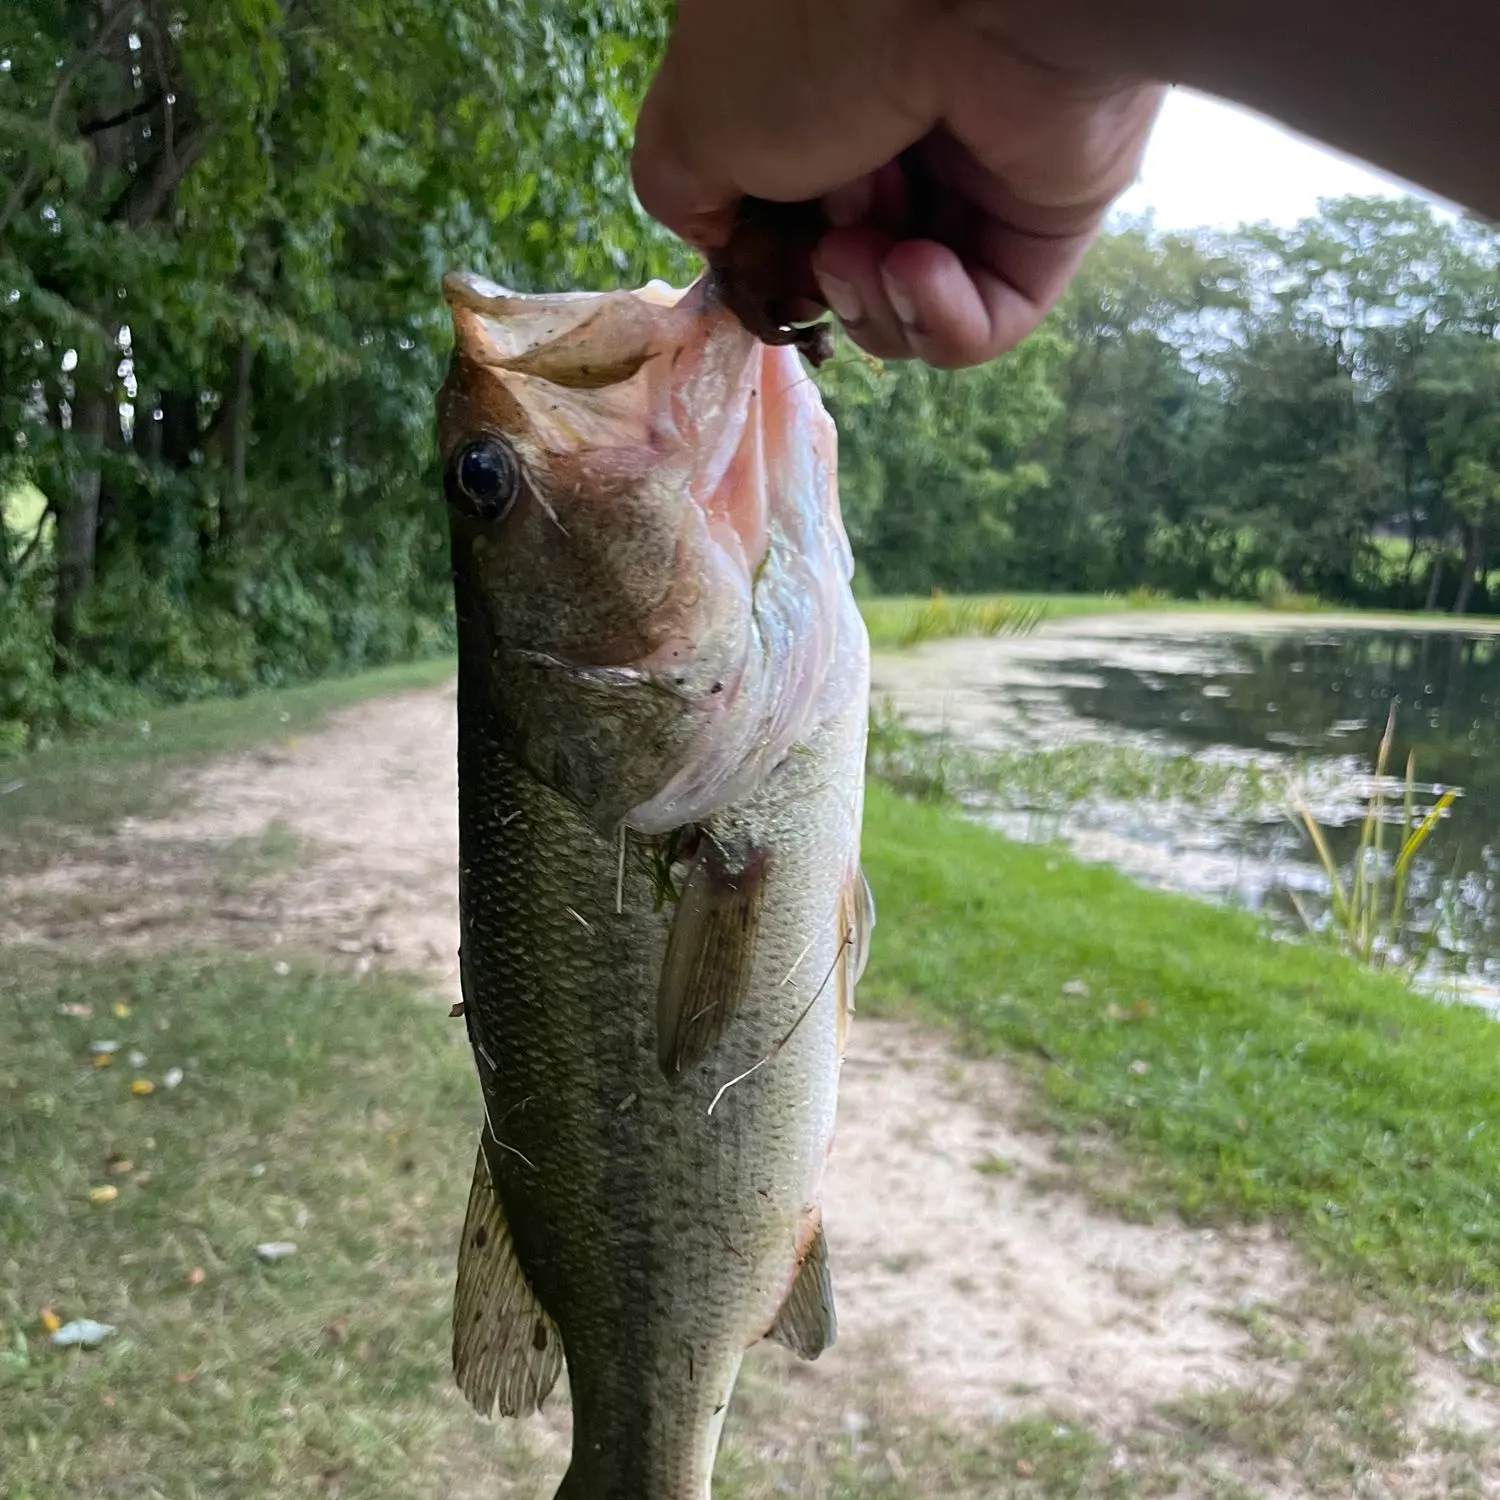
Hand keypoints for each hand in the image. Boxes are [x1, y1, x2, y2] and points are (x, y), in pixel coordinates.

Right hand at [631, 0, 1163, 367]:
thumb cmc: (808, 38)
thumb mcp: (696, 123)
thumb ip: (687, 195)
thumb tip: (730, 251)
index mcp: (824, 91)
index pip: (789, 215)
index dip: (766, 256)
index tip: (757, 251)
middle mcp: (904, 125)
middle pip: (847, 270)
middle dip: (820, 275)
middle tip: (825, 235)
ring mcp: (982, 177)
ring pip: (911, 308)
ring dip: (871, 302)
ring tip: (867, 247)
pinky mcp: (1049, 220)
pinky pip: (989, 321)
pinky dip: (939, 321)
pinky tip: (917, 270)